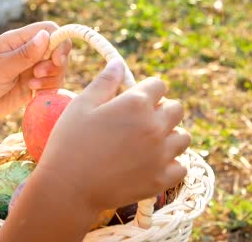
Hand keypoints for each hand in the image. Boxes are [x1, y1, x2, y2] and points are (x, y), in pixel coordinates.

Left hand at [0, 21, 70, 130]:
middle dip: (56, 64)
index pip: (49, 30)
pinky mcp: (31, 87)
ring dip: (52, 78)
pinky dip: (49, 89)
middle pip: (58, 50)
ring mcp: (30, 70)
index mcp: (16, 41)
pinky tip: (34, 94)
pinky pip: (51, 85)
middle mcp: (26, 53)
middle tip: (38, 75)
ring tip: (32, 86)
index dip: (60, 41)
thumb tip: (46, 35)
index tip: (57, 59)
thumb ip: (24, 55)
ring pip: (57, 69)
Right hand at [36, 58, 190, 211]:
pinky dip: (171, 164)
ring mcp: (161, 155)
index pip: (159, 85)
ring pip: (183, 137)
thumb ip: (104, 81)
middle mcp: (155, 126)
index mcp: (136, 104)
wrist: (68, 188)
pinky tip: (152, 164)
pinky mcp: (162, 179)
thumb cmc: (70, 143)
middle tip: (140, 122)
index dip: (146, 90)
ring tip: (149, 143)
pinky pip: (182, 166)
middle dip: (161, 110)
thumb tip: (119, 62)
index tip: (135, 100)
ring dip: (170, 136)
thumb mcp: (82, 105)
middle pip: (176, 108)